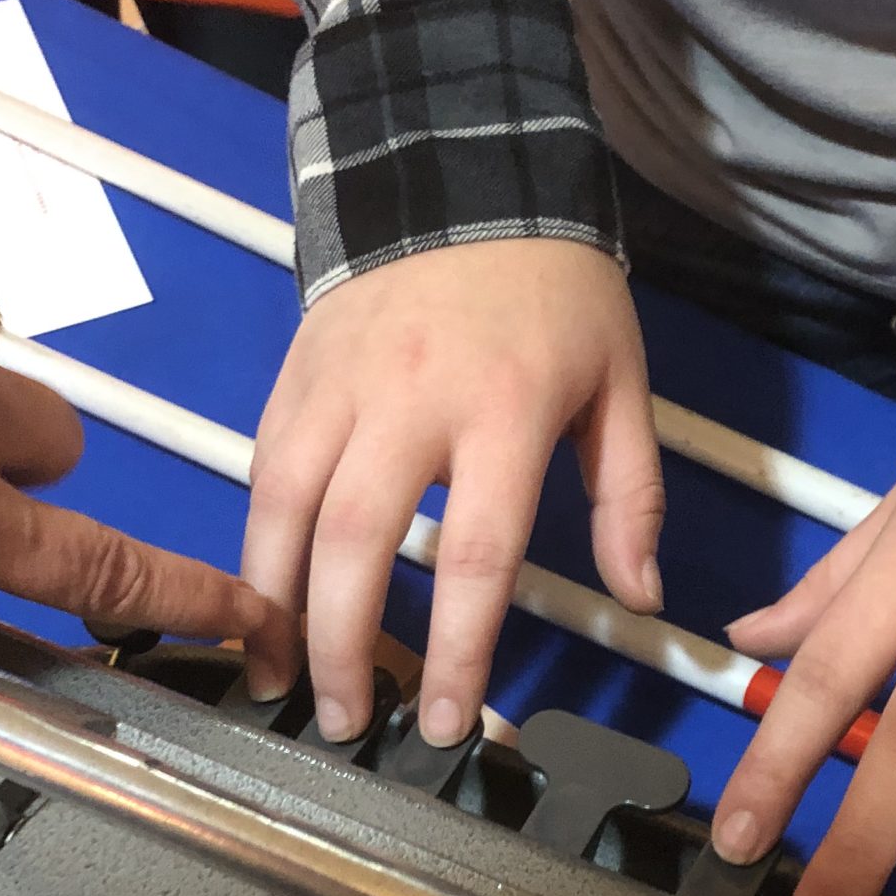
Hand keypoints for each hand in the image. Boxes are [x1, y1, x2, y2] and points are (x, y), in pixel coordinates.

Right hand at [241, 239, 665, 742]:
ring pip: (282, 509)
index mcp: (506, 410)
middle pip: (354, 543)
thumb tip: (641, 598)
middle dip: (342, 647)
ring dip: (273, 606)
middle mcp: (411, 401)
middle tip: (345, 723)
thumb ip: (631, 497)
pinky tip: (260, 598)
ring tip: (277, 678)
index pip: (475, 552)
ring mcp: (341, 387)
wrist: (464, 172)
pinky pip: (260, 470)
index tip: (449, 722)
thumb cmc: (554, 291)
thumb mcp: (621, 382)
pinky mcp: (295, 376)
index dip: (458, 650)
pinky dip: (254, 542)